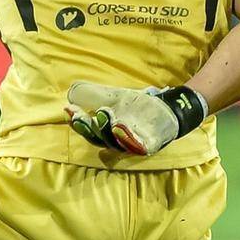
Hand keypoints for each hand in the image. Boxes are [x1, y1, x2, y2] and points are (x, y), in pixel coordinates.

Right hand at [65, 83, 203, 155]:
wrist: (169, 108)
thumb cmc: (139, 105)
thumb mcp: (115, 98)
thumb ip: (94, 96)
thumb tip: (72, 93)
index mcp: (106, 131)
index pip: (87, 130)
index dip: (77, 122)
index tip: (69, 109)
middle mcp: (117, 141)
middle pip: (98, 139)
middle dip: (88, 128)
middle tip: (80, 116)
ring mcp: (133, 145)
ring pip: (115, 143)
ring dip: (107, 131)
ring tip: (102, 115)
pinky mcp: (149, 145)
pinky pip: (137, 146)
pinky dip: (128, 139)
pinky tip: (120, 126)